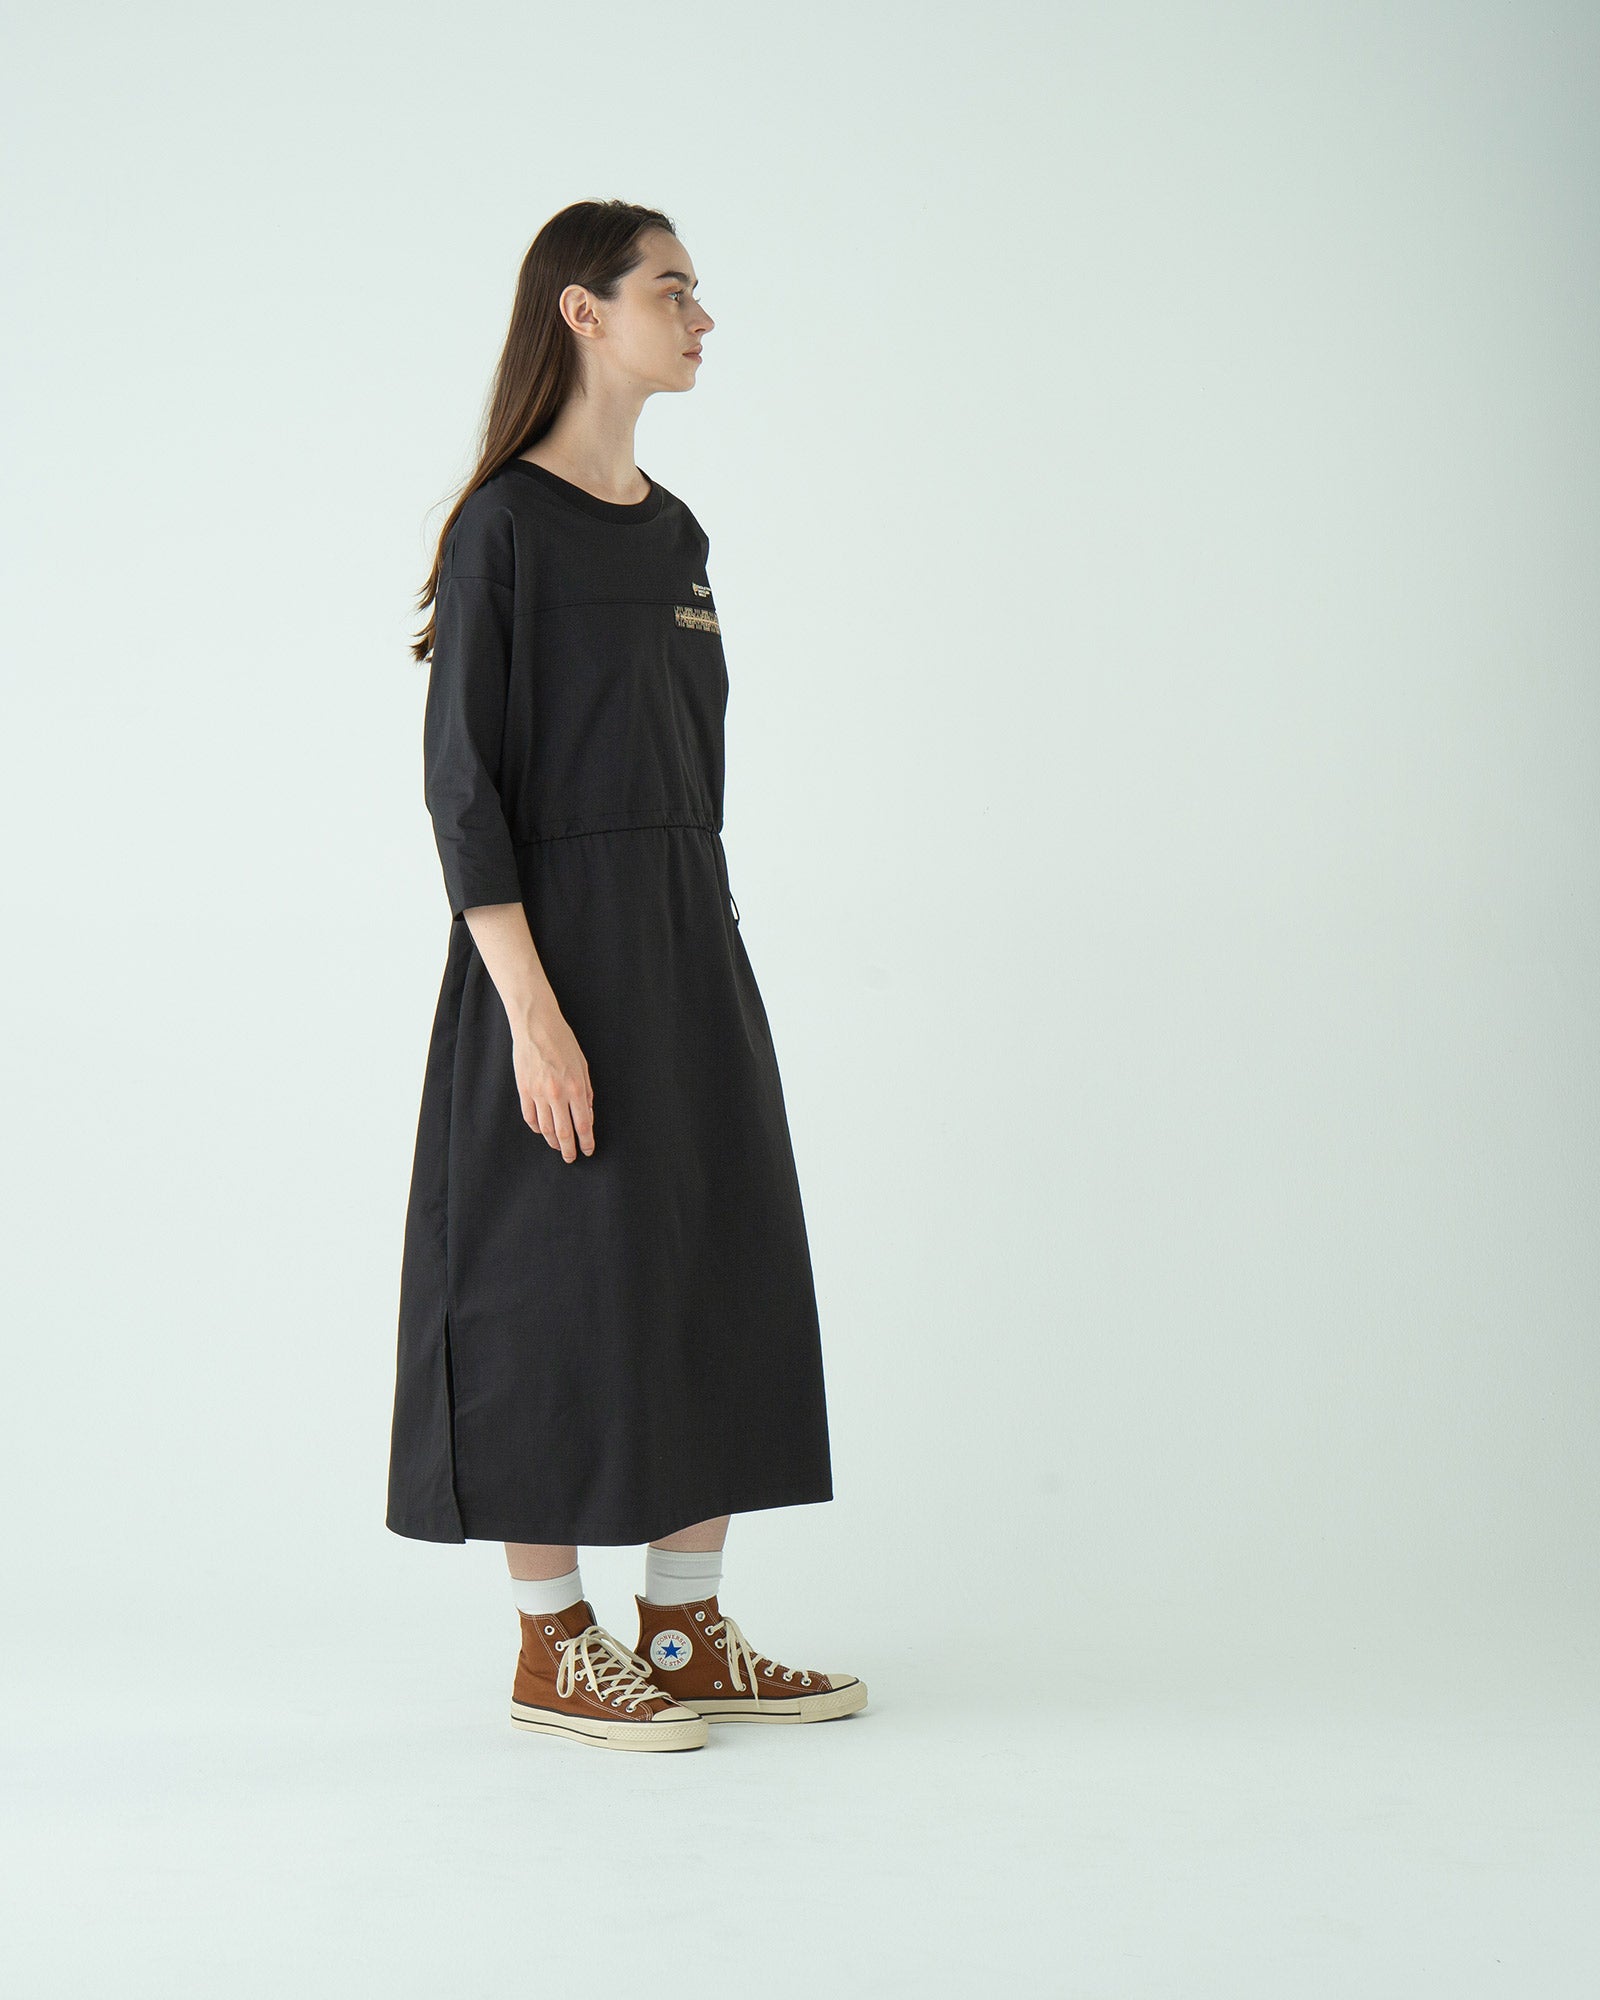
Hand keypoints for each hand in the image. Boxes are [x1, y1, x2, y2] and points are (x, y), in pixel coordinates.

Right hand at [510, 1012, 594, 1161]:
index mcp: (576, 1087)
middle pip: (564, 1133)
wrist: (536, 1027)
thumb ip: (586, 1091)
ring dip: (553, 1142)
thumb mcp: (583, 1065)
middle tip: (572, 1157)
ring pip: (545, 1129)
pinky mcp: (524, 1090)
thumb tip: (586, 1114)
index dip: (587, 1141)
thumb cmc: (563, 1042)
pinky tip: (542, 1131)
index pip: (583, 1124)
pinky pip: (530, 1117)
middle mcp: (557, 1094)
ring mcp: (538, 1093)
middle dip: (569, 1149)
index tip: (588, 1150)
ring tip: (558, 1147)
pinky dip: (537, 1128)